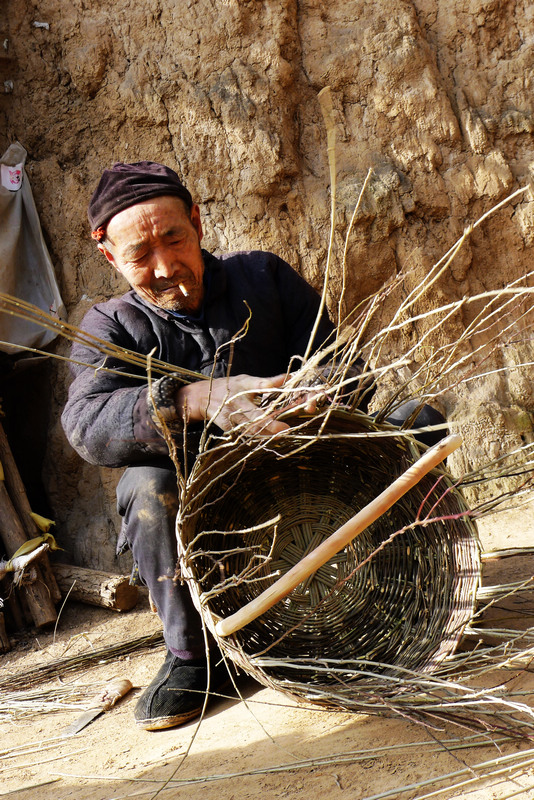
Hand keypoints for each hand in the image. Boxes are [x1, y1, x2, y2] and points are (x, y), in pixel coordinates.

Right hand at [176, 374, 290, 434]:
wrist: (203, 398)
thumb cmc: (229, 387)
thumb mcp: (246, 381)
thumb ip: (266, 382)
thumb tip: (289, 377)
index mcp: (243, 386)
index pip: (259, 385)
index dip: (272, 385)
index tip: (286, 384)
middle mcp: (236, 402)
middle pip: (254, 415)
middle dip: (270, 424)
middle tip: (284, 428)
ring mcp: (231, 417)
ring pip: (251, 429)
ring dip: (266, 433)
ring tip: (281, 433)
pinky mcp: (228, 427)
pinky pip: (246, 434)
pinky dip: (258, 436)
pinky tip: (269, 436)